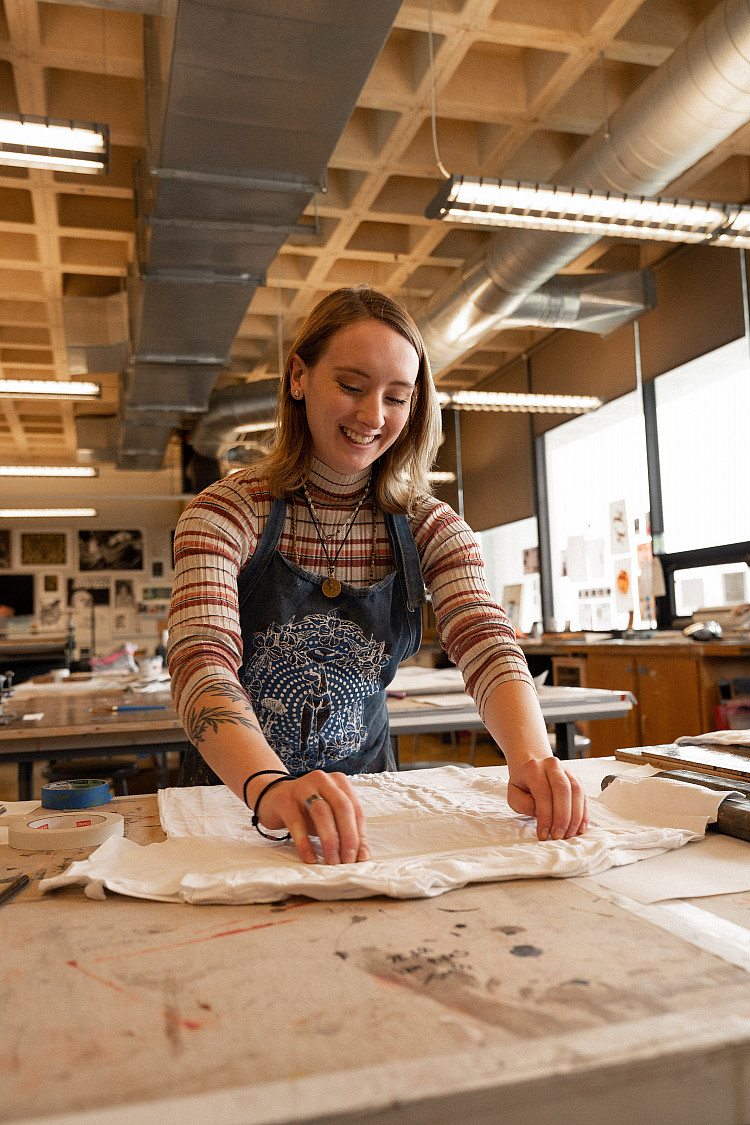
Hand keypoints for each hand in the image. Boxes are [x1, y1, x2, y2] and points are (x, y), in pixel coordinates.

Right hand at [252, 770, 369, 865]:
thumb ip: (346, 833)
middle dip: (348, 837)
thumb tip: (362, 855)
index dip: (360, 835)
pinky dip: (305, 842)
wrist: (272, 798)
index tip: (360, 858)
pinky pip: (297, 822)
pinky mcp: (285, 799)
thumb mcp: (330, 819)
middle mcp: (323, 780)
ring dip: (330, 839)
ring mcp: (303, 787)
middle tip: (347, 861)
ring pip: (322, 812)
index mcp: (340, 782)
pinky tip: (311, 857)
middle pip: (342, 807)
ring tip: (332, 861)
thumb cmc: (307, 811)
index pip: (356, 810)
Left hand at [506, 756, 588, 840]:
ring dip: (575, 817)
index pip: (543, 793)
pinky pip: (584, 796)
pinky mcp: (577, 779)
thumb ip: (523, 804)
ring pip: (577, 792)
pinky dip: (583, 814)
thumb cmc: (523, 785)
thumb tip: (540, 813)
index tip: (543, 834)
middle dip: (562, 817)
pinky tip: (579, 828)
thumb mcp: (514, 794)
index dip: (545, 816)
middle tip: (558, 835)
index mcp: (533, 768)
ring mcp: (567, 771)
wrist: (533, 769)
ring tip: (568, 834)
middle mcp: (552, 766)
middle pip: (563, 790)